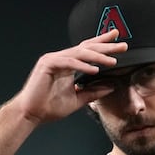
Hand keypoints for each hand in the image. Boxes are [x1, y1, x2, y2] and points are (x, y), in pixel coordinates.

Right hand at [10, 30, 127, 124]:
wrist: (31, 114)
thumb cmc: (49, 107)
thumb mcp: (78, 99)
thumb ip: (93, 92)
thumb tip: (111, 86)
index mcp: (67, 64)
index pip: (87, 50)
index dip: (102, 43)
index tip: (117, 39)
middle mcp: (60, 58)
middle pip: (86, 47)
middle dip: (105, 46)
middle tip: (123, 45)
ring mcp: (53, 60)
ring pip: (79, 53)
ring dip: (97, 56)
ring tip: (112, 61)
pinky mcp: (47, 64)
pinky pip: (69, 62)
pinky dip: (82, 66)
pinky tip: (94, 69)